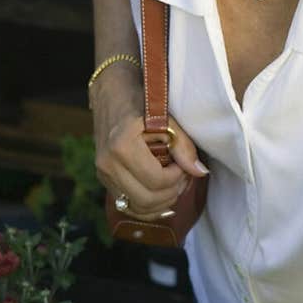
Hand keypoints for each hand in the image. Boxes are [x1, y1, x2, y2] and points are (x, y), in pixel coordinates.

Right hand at [92, 69, 207, 220]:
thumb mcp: (166, 118)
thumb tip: (200, 172)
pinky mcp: (103, 179)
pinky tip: (161, 194)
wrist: (111, 94)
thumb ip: (183, 145)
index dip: (177, 177)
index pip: (157, 180)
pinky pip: (127, 204)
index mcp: (122, 147)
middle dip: (171, 192)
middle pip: (146, 199)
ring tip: (172, 184)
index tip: (184, 164)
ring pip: (136, 207)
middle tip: (182, 177)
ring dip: (160, 202)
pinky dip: (147, 205)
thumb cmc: (141, 102)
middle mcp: (108, 164)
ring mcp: (102, 174)